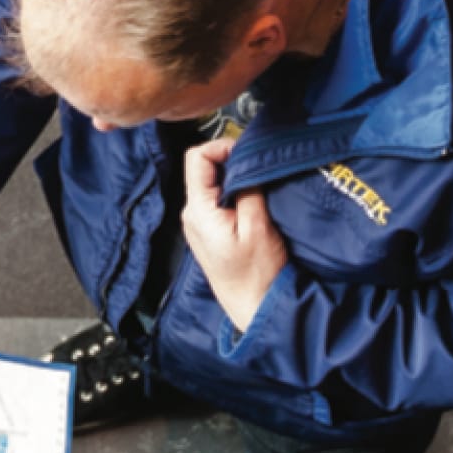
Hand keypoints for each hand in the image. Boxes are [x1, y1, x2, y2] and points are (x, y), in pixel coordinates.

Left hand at [182, 137, 287, 332]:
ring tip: (260, 188)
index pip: (197, 157)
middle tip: (260, 170)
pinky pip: (218, 199)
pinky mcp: (210, 230)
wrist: (255, 305)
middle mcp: (192, 214)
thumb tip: (246, 161)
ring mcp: (199, 223)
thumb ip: (248, 189)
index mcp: (198, 210)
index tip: (248, 153)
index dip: (222, 147)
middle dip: (232, 162)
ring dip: (236, 178)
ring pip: (213, 183)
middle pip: (204, 168)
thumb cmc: (256, 273)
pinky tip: (254, 204)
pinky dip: (236, 192)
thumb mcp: (258, 226)